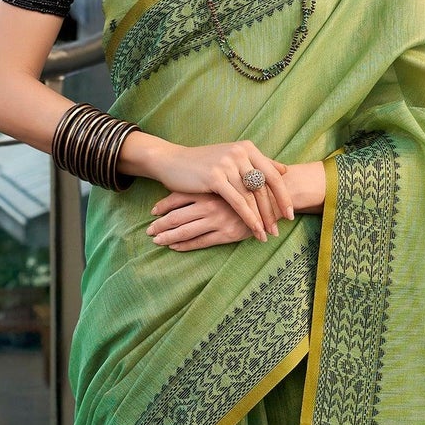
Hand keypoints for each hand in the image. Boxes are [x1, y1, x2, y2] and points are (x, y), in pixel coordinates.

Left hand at [148, 187, 278, 249]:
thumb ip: (213, 180)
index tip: (153, 211)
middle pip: (177, 216)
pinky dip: (185, 245)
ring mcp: (217, 220)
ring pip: (185, 230)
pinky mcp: (226, 234)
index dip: (163, 205)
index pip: (179, 197)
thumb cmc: (251, 185)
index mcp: (209, 189)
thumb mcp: (230, 178)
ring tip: (156, 240)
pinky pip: (201, 241)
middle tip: (148, 231)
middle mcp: (210, 204)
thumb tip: (189, 183)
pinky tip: (175, 247)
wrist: (276, 196)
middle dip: (160, 225)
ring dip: (168, 237)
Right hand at [153, 140, 292, 241]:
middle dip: (274, 210)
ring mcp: (228, 164)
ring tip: (268, 234)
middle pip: (265, 187)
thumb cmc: (204, 163)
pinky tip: (255, 230)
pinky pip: (238, 202)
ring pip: (252, 197)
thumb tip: (284, 169)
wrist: (172, 161)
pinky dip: (249, 218)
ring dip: (262, 218)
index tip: (291, 213)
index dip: (283, 195)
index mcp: (247, 148)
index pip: (273, 174)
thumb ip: (258, 163)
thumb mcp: (233, 158)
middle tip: (280, 228)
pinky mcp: (215, 177)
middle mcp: (240, 153)